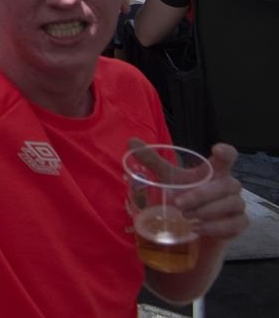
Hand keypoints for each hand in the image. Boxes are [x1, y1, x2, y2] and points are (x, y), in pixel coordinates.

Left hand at [133, 140, 249, 242]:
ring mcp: (237, 205)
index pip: (229, 156)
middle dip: (202, 195)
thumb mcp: (168, 178)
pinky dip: (215, 227)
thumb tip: (132, 142)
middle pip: (227, 185)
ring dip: (206, 211)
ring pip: (231, 204)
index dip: (226, 152)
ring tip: (185, 216)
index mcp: (215, 171)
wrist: (193, 228)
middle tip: (178, 204)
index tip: (217, 150)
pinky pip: (234, 224)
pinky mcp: (239, 224)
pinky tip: (197, 228)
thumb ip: (152, 161)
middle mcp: (230, 186)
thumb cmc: (184, 196)